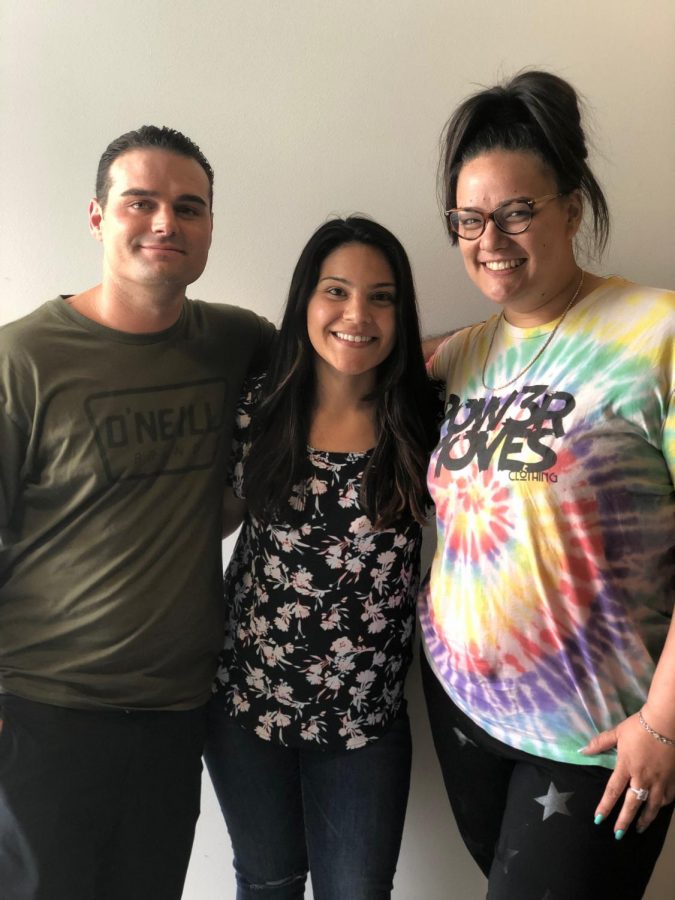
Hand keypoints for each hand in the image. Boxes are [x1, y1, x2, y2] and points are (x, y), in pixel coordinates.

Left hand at [580, 712, 674, 836]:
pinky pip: (668, 798)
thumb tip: (582, 751)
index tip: (598, 819)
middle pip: (632, 804)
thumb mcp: (617, 733)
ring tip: (639, 829)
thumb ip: (600, 743)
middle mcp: (643, 777)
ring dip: (645, 819)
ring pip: (652, 806)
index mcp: (626, 766)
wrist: (665, 723)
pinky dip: (662, 805)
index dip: (605, 806)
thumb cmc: (639, 727)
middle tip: (618, 835)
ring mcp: (659, 780)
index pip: (613, 791)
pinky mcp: (672, 779)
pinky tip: (658, 809)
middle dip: (624, 821)